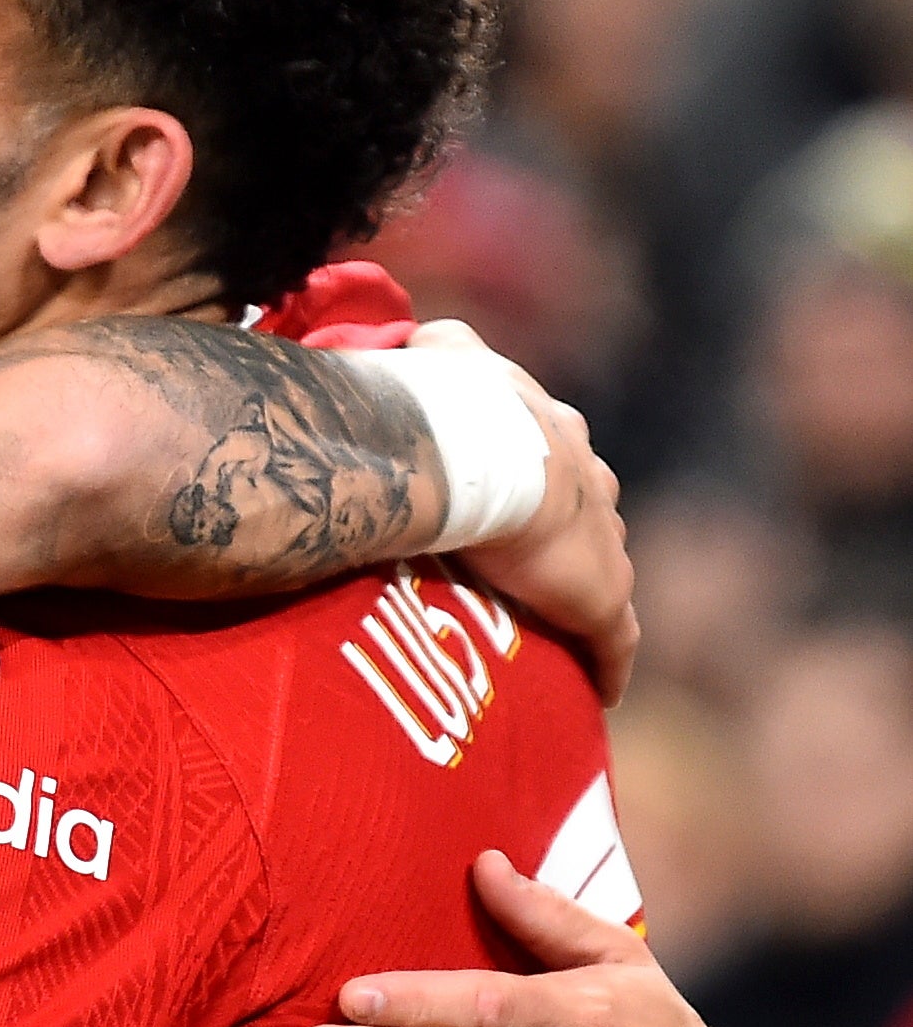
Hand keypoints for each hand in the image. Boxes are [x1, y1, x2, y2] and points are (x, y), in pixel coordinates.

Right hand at [422, 320, 634, 703]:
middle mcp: (591, 480)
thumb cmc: (449, 407)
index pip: (556, 453)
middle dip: (568, 530)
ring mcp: (603, 542)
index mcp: (554, 431)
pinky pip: (614, 642)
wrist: (482, 457)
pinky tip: (600, 691)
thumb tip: (411, 335)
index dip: (534, 474)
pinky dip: (608, 664)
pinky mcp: (603, 600)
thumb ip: (432, 345)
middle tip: (524, 560)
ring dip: (582, 591)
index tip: (509, 494)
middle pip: (590, 510)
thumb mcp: (440, 355)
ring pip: (604, 569)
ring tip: (548, 622)